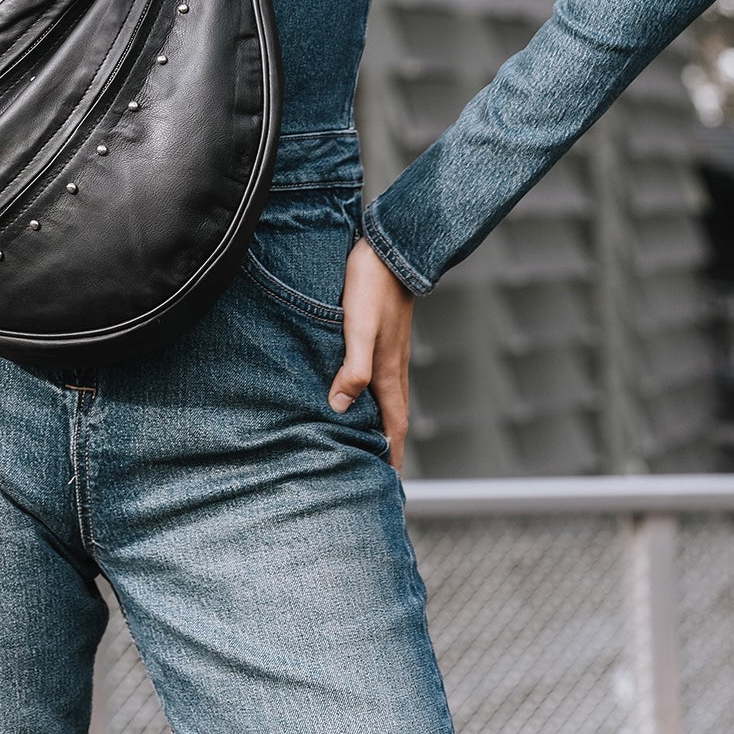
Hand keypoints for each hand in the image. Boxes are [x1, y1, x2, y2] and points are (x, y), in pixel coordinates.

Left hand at [329, 236, 414, 462]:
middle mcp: (393, 367)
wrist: (392, 248)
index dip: (392, 456)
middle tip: (377, 474)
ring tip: (367, 442)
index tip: (390, 486)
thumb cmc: (371, 285)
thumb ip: (353, 368)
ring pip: (387, 398)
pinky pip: (380, 378)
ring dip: (381, 423)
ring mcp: (390, 352)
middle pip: (393, 418)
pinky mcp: (384, 337)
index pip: (394, 427)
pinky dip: (373, 396)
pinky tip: (359, 393)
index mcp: (388, 373)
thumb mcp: (358, 328)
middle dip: (387, 447)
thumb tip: (340, 407)